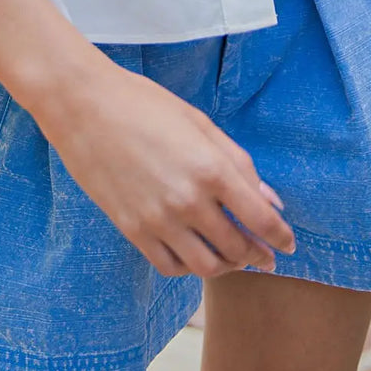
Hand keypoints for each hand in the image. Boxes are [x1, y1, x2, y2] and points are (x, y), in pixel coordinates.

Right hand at [36, 53, 295, 278]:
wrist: (83, 105)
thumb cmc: (143, 103)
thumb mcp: (199, 123)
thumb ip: (238, 163)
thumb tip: (270, 200)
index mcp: (210, 168)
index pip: (261, 219)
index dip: (280, 237)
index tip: (288, 244)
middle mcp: (188, 200)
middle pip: (237, 247)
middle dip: (257, 255)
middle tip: (264, 255)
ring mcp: (158, 219)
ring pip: (206, 266)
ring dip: (227, 267)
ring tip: (232, 258)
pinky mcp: (132, 229)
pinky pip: (170, 265)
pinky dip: (189, 267)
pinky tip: (195, 254)